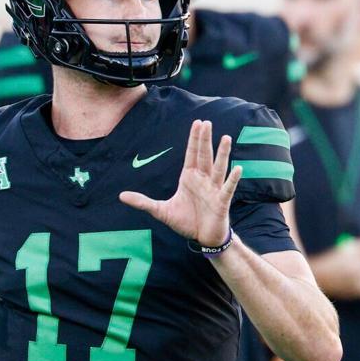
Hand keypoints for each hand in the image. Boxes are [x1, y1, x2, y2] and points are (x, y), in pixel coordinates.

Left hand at [120, 120, 239, 247]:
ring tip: (226, 138)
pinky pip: (227, 189)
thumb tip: (121, 196)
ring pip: (218, 168)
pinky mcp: (221, 202)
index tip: (197, 123)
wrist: (202, 238)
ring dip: (222, 153)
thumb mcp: (161, 211)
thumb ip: (143, 202)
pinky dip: (232, 179)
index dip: (194, 139)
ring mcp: (214, 190)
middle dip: (205, 140)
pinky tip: (237, 168)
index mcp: (189, 178)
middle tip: (206, 122)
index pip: (192, 154)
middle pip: (204, 156)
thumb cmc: (185, 221)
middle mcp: (203, 180)